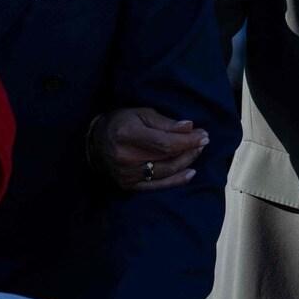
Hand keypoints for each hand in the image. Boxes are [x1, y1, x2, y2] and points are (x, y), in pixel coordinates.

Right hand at [90, 108, 208, 191]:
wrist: (95, 142)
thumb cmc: (120, 123)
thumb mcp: (140, 113)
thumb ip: (164, 122)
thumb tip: (189, 127)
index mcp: (128, 134)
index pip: (166, 142)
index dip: (188, 141)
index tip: (203, 135)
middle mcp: (125, 157)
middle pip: (167, 158)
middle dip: (190, 149)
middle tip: (204, 141)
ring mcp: (126, 174)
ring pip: (165, 172)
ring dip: (186, 162)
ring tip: (197, 152)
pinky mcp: (128, 185)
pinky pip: (156, 186)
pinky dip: (175, 181)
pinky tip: (189, 173)